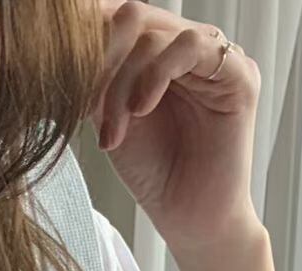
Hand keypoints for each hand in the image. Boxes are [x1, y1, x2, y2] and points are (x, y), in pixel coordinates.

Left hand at [88, 1, 262, 254]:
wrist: (190, 219)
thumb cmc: (155, 173)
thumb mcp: (110, 115)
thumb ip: (97, 74)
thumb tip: (69, 37)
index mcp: (162, 52)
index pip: (123, 18)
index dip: (90, 38)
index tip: (62, 75)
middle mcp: (189, 48)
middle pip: (134, 20)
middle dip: (103, 64)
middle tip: (88, 109)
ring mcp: (215, 57)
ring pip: (154, 36)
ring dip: (123, 82)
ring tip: (115, 131)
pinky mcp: (239, 74)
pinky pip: (191, 46)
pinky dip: (157, 74)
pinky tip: (142, 110)